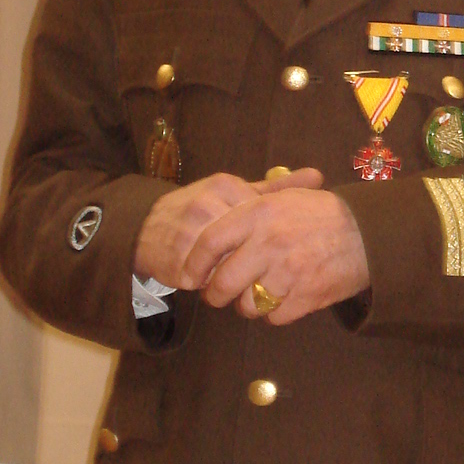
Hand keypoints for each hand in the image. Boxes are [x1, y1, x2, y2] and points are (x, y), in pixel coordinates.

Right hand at [133, 169, 322, 288]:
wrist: (145, 228)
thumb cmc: (199, 211)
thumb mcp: (235, 194)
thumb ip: (275, 189)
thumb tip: (318, 176)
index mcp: (225, 187)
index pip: (263, 216)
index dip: (274, 238)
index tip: (283, 248)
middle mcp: (207, 206)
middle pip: (248, 242)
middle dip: (259, 261)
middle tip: (271, 272)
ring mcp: (190, 233)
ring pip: (229, 264)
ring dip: (239, 277)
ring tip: (246, 282)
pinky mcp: (177, 260)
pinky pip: (208, 281)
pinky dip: (216, 286)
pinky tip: (220, 287)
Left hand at [189, 188, 369, 324]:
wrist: (368, 232)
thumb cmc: (320, 214)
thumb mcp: (283, 198)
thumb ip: (248, 213)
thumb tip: (210, 238)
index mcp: (260, 213)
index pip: (210, 242)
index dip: (194, 263)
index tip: (189, 276)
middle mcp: (269, 242)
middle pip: (223, 283)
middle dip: (216, 294)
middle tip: (220, 294)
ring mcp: (288, 271)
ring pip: (247, 305)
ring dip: (248, 306)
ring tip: (258, 295)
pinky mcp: (306, 296)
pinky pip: (274, 317)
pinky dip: (275, 313)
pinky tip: (284, 298)